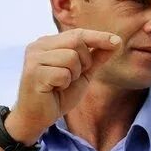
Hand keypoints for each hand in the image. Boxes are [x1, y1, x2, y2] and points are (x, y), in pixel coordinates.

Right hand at [8, 28, 121, 142]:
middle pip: (77, 41)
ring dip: (73, 75)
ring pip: (71, 57)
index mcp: (48, 43)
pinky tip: (54, 89)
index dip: (99, 37)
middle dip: (85, 61)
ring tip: (61, 84)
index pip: (78, 33)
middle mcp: (38, 46)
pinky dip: (64, 84)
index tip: (117, 41)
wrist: (37, 117)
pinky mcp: (33, 72)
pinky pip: (63, 73)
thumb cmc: (58, 94)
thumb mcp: (82, 74)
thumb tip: (116, 41)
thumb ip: (96, 58)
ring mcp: (34, 58)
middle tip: (73, 77)